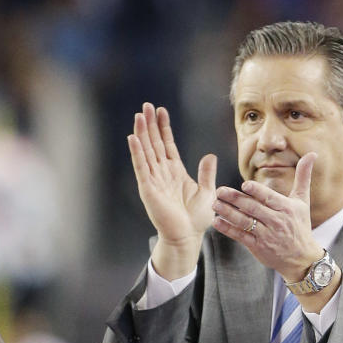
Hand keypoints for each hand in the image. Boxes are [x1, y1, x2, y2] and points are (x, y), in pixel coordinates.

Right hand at [128, 102, 216, 278]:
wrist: (187, 237)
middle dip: (150, 124)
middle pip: (153, 143)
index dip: (163, 127)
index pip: (167, 144)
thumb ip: (206, 173)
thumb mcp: (207, 192)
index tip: (160, 110)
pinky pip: (141, 166)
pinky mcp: (148, 188)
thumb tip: (209, 155)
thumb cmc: (196, 219)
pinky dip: (137, 152)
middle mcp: (161, 173)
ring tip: (138, 115)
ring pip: (146, 151)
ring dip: (142, 133)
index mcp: (175, 171)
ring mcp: (153, 179)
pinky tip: (133, 138)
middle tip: (145, 105)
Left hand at [212, 152, 321, 278]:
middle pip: (253, 208)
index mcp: (287, 208)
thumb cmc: (300, 225)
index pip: (269, 198)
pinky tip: (217, 222)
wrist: (302, 257)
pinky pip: (241, 236)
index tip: (244, 185)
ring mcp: (266, 235)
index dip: (257, 191)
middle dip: (235, 199)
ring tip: (215, 205)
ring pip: (245, 222)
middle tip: (219, 191)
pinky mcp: (258, 247)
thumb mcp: (303, 201)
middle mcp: (277, 222)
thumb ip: (303, 177)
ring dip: (228, 213)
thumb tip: (311, 154)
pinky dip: (228, 229)